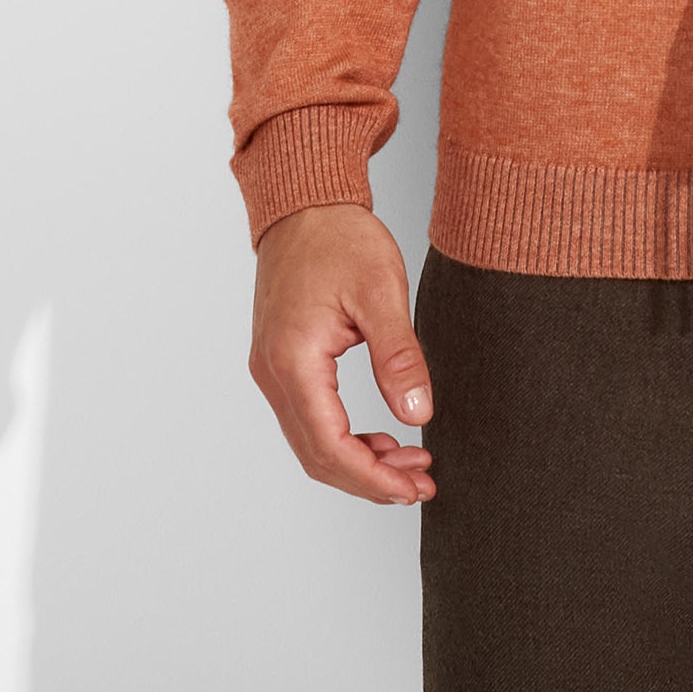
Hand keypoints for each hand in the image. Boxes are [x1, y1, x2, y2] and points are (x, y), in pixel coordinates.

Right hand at [249, 204, 435, 504]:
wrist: (306, 204)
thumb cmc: (340, 238)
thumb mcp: (381, 292)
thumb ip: (398, 355)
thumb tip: (417, 415)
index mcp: (294, 361)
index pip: (329, 445)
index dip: (372, 477)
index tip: (414, 487)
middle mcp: (272, 373)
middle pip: (316, 454)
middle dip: (369, 479)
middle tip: (421, 483)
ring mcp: (271, 369)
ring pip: (311, 441)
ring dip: (358, 461)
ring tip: (411, 464)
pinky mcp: (281, 362)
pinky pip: (309, 418)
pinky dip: (344, 437)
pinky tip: (382, 437)